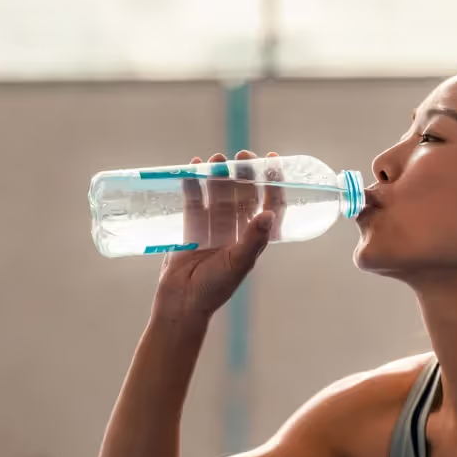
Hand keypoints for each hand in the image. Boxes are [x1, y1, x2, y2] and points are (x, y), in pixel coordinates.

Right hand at [153, 150, 286, 322]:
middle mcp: (236, 230)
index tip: (272, 161)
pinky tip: (191, 169)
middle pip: (244, 194)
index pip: (269, 205)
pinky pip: (194, 201)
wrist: (181, 302)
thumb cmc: (214, 288)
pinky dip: (193, 185)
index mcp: (254, 239)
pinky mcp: (191, 227)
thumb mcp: (238, 264)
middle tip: (242, 155)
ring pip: (219, 194)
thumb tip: (269, 213)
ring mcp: (213, 227)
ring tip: (215, 159)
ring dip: (218, 176)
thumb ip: (253, 239)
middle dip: (244, 173)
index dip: (274, 184)